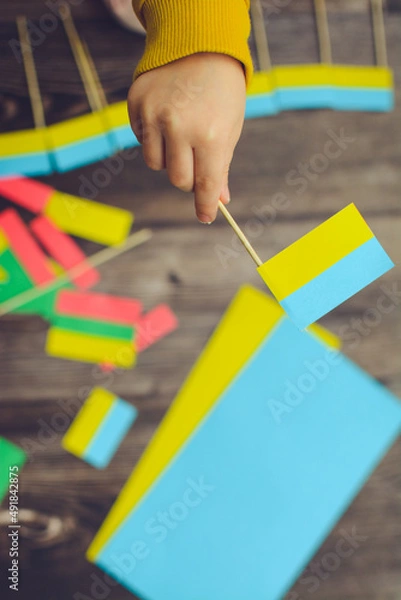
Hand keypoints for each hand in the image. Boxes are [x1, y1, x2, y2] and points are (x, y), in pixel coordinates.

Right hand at [128, 53, 246, 222]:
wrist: (199, 43)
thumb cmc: (221, 91)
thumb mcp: (230, 127)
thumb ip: (221, 165)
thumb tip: (218, 199)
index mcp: (210, 133)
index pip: (205, 184)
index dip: (205, 205)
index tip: (206, 217)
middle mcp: (179, 126)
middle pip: (178, 180)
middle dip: (189, 178)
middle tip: (197, 161)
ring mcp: (154, 114)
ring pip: (156, 164)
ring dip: (170, 159)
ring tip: (182, 134)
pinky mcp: (136, 105)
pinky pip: (143, 141)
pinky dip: (154, 139)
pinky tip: (167, 118)